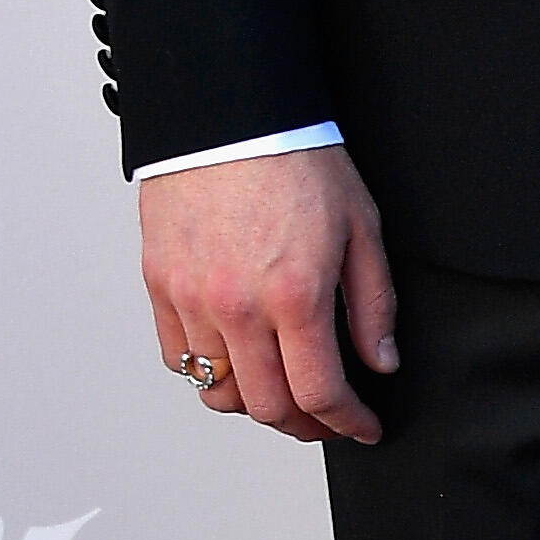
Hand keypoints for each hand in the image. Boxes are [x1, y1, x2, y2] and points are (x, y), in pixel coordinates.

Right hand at [140, 152, 399, 447]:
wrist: (230, 113)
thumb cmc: (296, 159)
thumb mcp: (361, 227)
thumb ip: (372, 303)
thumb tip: (380, 361)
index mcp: (295, 295)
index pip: (319, 393)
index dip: (348, 423)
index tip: (363, 426)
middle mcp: (237, 307)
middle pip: (267, 406)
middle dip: (306, 425)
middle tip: (328, 418)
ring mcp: (192, 299)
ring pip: (218, 391)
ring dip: (255, 404)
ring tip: (282, 391)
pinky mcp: (160, 286)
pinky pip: (177, 358)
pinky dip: (207, 373)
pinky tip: (236, 360)